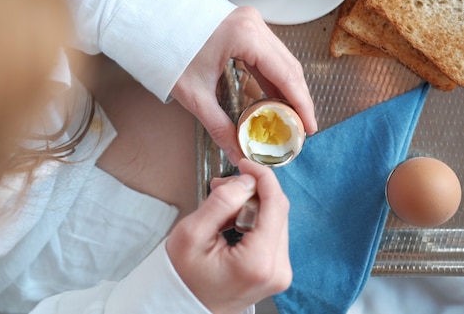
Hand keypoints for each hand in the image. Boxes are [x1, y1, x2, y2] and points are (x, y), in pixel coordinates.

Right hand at [166, 159, 291, 313]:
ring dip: (254, 204)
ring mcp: (280, 272)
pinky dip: (256, 219)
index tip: (245, 164)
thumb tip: (246, 181)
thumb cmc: (184, 276)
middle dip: (254, 190)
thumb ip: (221, 202)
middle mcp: (277, 269)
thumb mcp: (192, 234)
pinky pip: (274, 232)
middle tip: (224, 186)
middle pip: (278, 210)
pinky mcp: (277, 271)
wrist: (185, 305)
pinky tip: (235, 222)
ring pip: (277, 219)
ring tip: (224, 208)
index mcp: (258, 262)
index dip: (263, 177)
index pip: (275, 204)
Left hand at [171, 6, 316, 164]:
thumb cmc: (167, 51)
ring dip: (288, 89)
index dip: (301, 105)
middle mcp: (254, 24)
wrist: (148, 22)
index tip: (309, 127)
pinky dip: (274, 78)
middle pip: (289, 67)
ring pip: (282, 60)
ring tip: (290, 118)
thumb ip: (219, 126)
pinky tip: (274, 99)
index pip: (285, 75)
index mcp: (246, 36)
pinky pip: (268, 54)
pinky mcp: (244, 25)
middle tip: (301, 128)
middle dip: (298, 100)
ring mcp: (251, 22)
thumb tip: (238, 153)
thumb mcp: (194, 95)